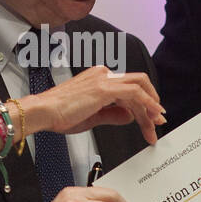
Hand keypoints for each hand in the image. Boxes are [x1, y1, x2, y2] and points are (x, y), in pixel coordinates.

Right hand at [22, 65, 165, 144]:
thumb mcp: (92, 117)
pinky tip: (151, 116)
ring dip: (150, 109)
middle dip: (151, 105)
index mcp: (98, 78)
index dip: (143, 105)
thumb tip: (129, 116)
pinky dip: (146, 104)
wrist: (43, 112)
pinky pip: (134, 93)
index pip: (128, 89)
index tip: (150, 118)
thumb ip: (113, 115)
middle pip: (138, 86)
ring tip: (153, 126)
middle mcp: (103, 75)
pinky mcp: (104, 88)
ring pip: (139, 89)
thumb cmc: (58, 114)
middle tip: (157, 122)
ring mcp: (104, 79)